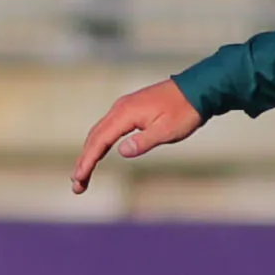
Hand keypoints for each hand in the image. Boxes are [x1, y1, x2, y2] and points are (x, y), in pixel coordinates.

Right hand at [71, 78, 204, 192]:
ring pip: (99, 133)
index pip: (100, 140)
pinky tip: (97, 155)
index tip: (78, 179)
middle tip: (77, 185)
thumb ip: (143, 141)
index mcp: (125, 113)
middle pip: (94, 137)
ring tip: (82, 176)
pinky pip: (108, 129)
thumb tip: (121, 152)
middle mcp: (120, 108)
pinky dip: (99, 144)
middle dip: (84, 161)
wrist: (198, 89)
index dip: (88, 161)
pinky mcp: (130, 109)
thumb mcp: (167, 130)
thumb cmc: (185, 111)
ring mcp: (124, 108)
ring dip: (89, 154)